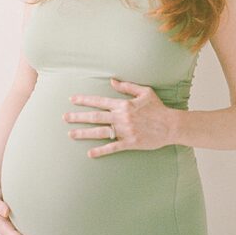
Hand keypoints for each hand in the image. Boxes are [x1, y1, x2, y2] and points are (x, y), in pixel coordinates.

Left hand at [64, 78, 179, 157]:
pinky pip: (112, 147)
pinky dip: (101, 151)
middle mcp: (121, 117)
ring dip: (84, 133)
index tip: (72, 100)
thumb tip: (112, 81)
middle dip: (78, 117)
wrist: (170, 125)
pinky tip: (90, 153)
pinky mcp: (130, 143)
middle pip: (95, 117)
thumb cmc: (158, 108)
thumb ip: (127, 87)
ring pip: (100, 132)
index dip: (85, 100)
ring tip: (71, 134)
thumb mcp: (145, 92)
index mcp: (124, 105)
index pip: (100, 101)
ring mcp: (125, 131)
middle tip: (64, 117)